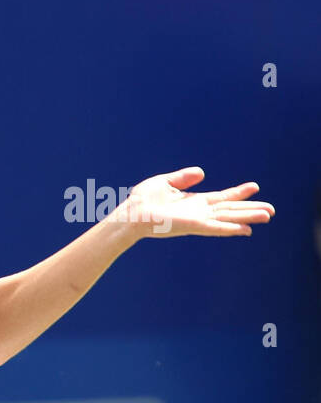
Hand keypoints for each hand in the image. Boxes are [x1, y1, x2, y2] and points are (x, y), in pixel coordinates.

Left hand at [112, 167, 274, 238]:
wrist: (131, 214)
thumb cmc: (142, 201)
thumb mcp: (165, 182)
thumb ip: (184, 177)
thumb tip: (203, 173)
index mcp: (193, 202)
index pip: (221, 198)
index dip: (238, 194)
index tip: (254, 187)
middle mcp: (198, 212)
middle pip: (229, 210)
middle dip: (250, 209)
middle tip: (271, 210)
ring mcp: (197, 220)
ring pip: (227, 218)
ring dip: (247, 218)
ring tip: (267, 216)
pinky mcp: (192, 226)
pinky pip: (215, 227)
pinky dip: (230, 228)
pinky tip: (245, 230)